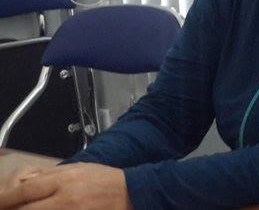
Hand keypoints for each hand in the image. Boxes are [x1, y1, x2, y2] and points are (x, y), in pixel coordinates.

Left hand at [0, 163, 131, 209]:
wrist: (131, 194)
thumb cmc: (105, 180)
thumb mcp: (79, 168)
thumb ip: (52, 174)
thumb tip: (27, 180)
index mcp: (65, 180)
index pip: (27, 189)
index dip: (8, 197)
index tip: (2, 200)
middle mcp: (66, 198)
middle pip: (27, 208)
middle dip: (15, 209)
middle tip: (10, 208)